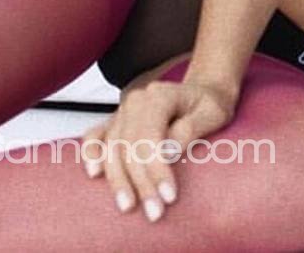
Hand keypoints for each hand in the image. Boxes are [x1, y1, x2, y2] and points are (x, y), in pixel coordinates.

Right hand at [81, 78, 238, 221]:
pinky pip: (95, 136)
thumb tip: (166, 153)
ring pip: (112, 147)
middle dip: (140, 182)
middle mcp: (136, 102)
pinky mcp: (116, 123)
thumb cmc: (209, 104)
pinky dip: (91, 153)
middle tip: (155, 211)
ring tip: (129, 206)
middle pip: (129, 145)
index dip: (156, 168)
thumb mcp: (212, 113)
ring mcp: (123, 111)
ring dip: (118, 180)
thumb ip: (190, 129)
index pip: (150, 135)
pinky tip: (94, 173)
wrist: (203, 92)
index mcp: (160, 96)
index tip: (169, 196)